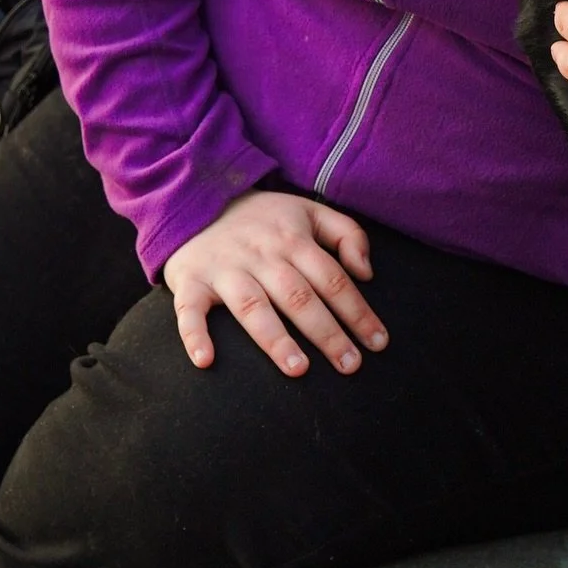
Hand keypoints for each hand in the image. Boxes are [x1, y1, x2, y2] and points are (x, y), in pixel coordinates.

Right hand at [162, 189, 387, 376]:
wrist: (199, 197)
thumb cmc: (263, 216)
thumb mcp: (310, 211)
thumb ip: (347, 234)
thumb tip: (367, 273)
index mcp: (294, 239)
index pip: (332, 278)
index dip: (357, 311)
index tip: (378, 342)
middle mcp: (262, 255)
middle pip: (299, 297)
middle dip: (327, 333)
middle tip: (350, 366)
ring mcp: (225, 269)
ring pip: (253, 306)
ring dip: (275, 339)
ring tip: (298, 369)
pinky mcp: (190, 281)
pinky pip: (190, 310)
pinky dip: (194, 335)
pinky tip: (206, 360)